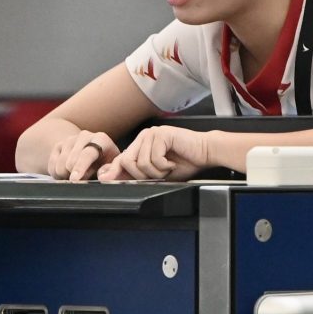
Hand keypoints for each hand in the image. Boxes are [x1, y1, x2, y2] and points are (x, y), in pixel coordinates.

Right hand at [48, 130, 117, 180]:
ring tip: (76, 176)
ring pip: (60, 165)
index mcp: (101, 139)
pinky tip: (67, 173)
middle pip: (70, 161)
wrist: (93, 152)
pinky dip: (57, 175)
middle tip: (82, 181)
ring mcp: (69, 140)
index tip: (75, 179)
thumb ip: (109, 171)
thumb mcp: (112, 166)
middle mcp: (84, 136)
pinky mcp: (58, 146)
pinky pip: (51, 166)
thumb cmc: (106, 162)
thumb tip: (102, 176)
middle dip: (73, 175)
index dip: (80, 167)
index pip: (87, 153)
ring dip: (66, 176)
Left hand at [97, 126, 211, 181]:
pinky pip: (155, 158)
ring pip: (142, 163)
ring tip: (168, 167)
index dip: (114, 171)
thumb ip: (139, 174)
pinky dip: (165, 166)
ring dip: (157, 172)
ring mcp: (152, 133)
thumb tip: (116, 179)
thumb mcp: (158, 173)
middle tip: (159, 174)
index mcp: (141, 144)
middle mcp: (144, 136)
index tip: (106, 180)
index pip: (121, 158)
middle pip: (127, 161)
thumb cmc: (185, 162)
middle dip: (142, 175)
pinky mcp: (162, 134)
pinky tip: (173, 162)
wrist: (206, 153)